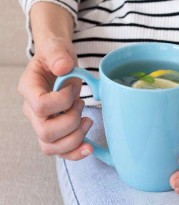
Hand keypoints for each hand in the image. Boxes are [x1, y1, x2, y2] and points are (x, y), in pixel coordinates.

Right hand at [18, 38, 92, 159]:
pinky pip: (61, 152)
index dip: (62, 102)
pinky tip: (89, 146)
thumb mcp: (57, 49)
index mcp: (30, 89)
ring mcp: (42, 123)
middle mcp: (32, 111)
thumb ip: (58, 55)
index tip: (74, 90)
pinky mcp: (55, 132)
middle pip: (45, 132)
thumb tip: (63, 67)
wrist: (59, 65)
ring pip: (51, 147)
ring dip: (76, 138)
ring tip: (87, 121)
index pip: (39, 106)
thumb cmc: (56, 57)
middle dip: (71, 122)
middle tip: (81, 105)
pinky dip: (76, 152)